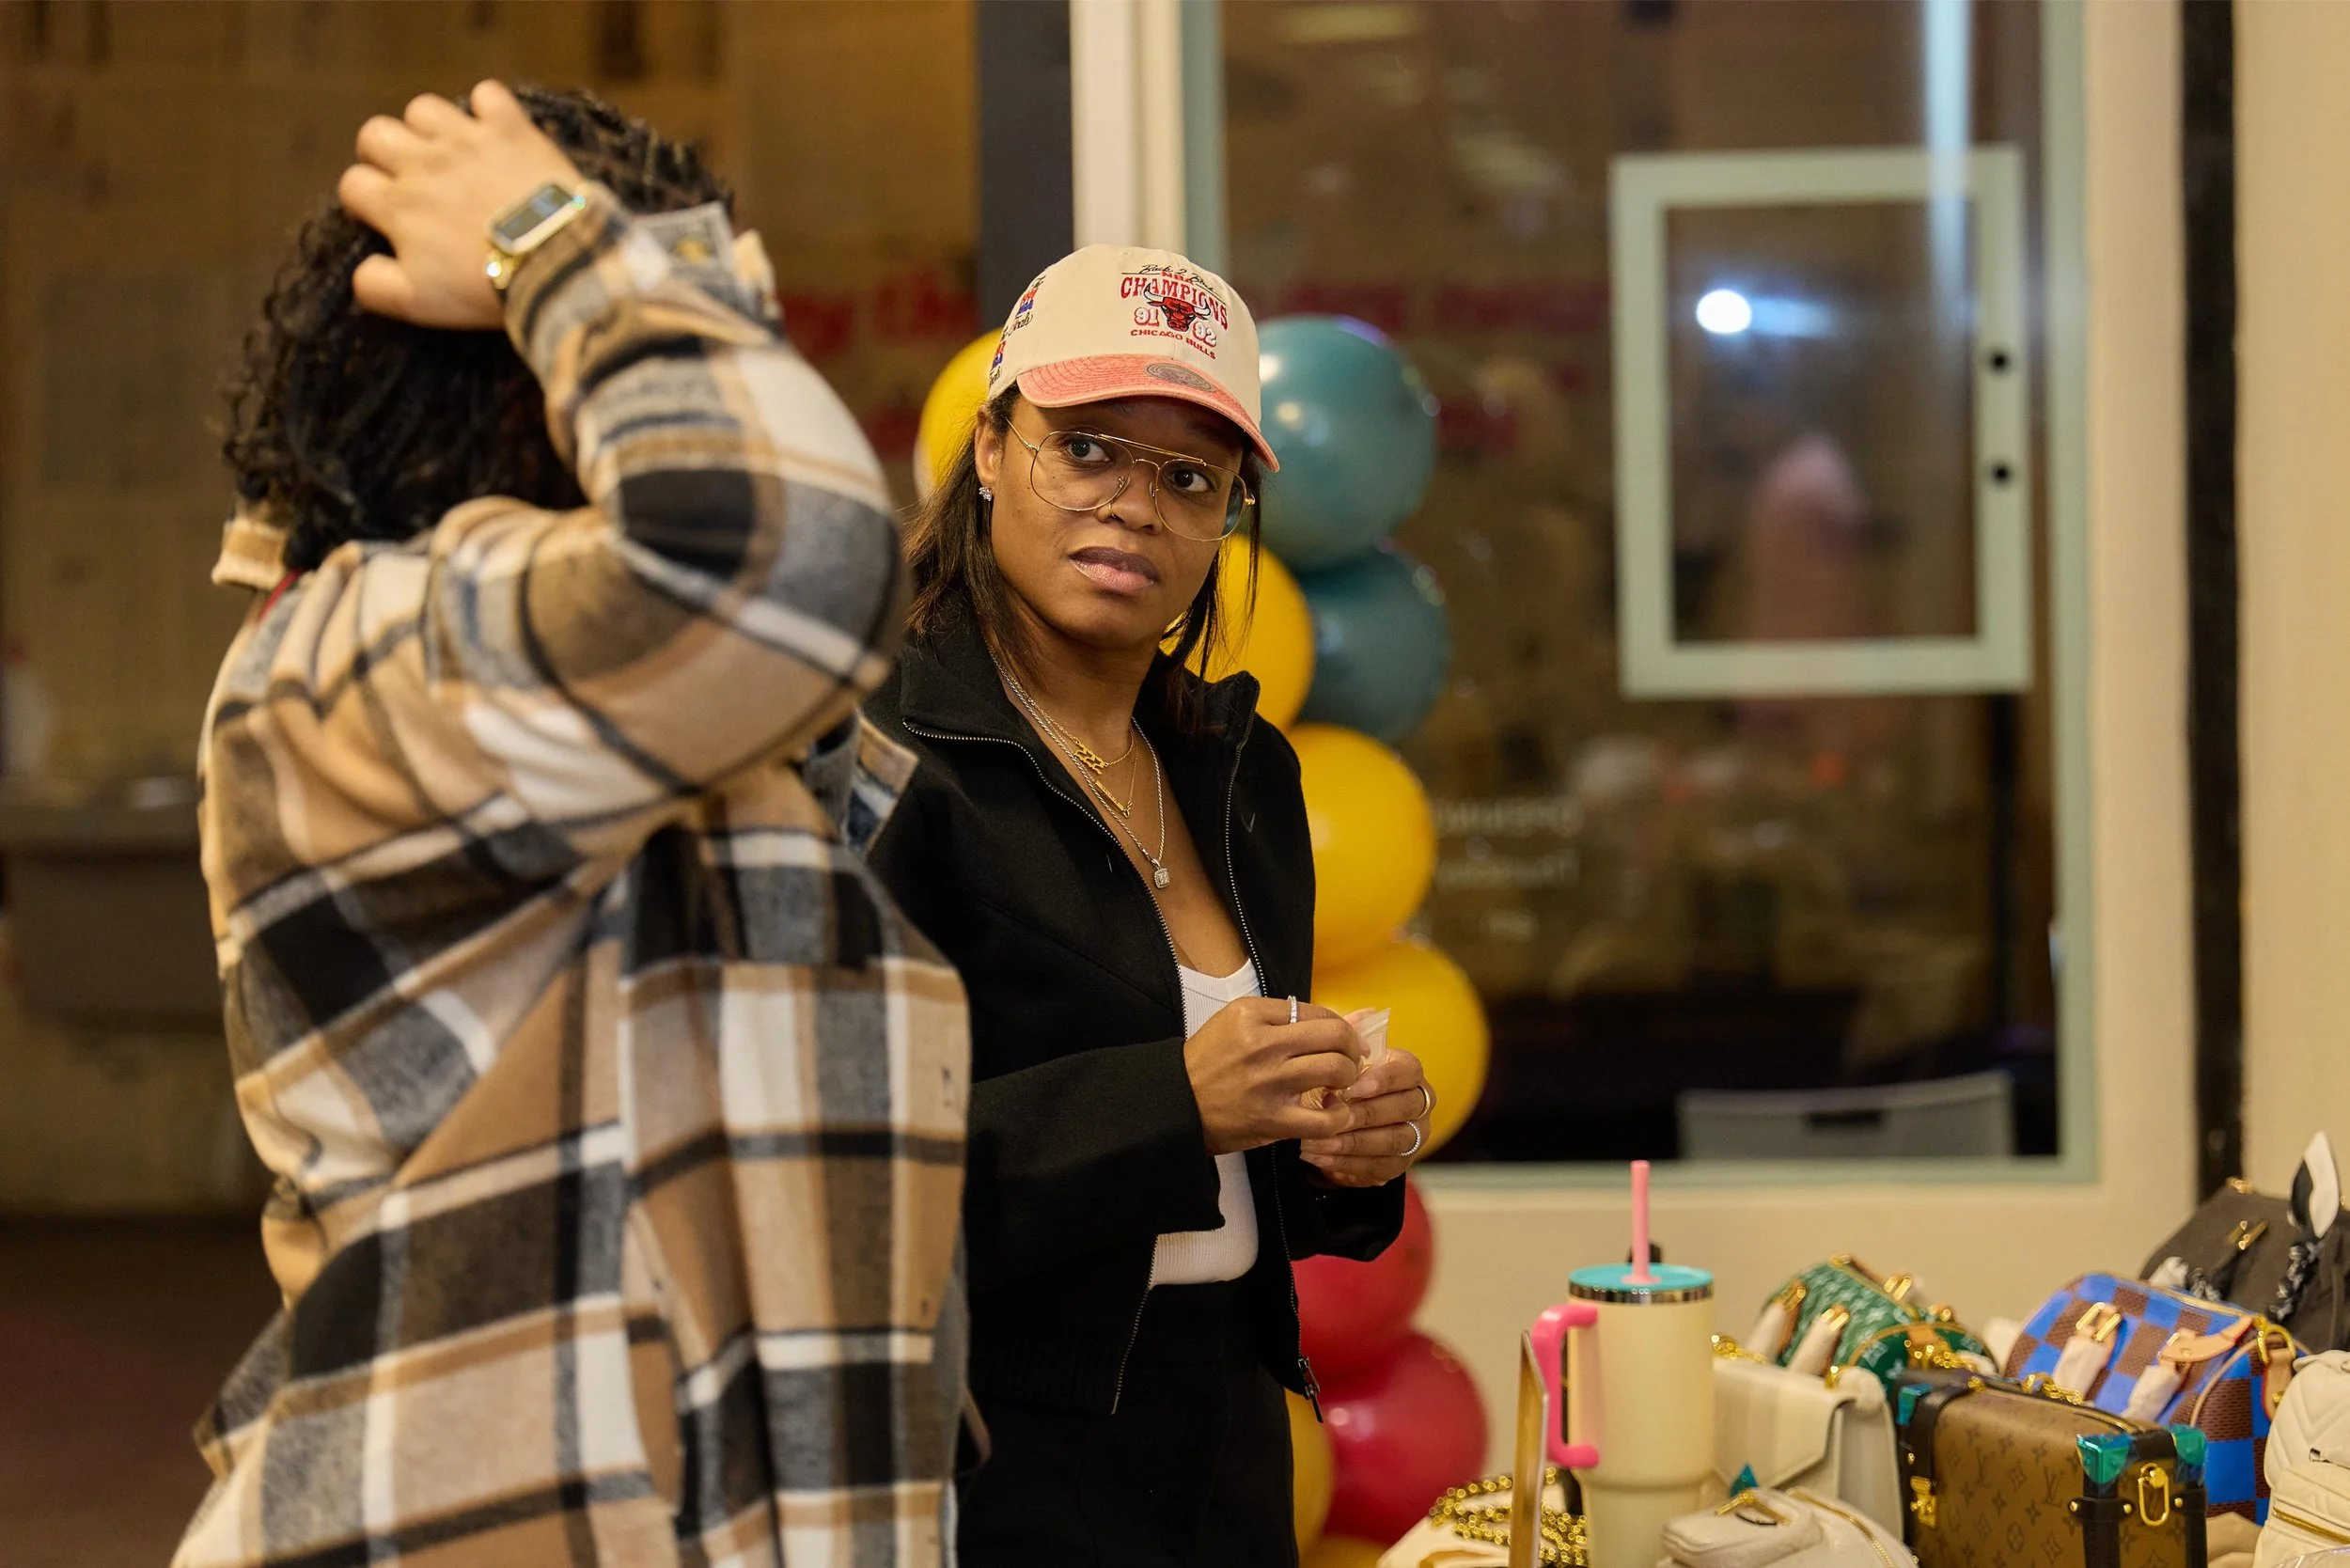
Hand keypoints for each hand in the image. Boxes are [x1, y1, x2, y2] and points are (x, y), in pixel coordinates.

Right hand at [337, 81, 583, 327]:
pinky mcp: (510, 129)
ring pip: (423, 109)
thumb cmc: (483, 286)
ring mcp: (467, 140)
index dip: (362, 199)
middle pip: (375, 134)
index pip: (354, 184)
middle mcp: (424, 163)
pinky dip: (488, 107)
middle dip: (381, 152)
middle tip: (405, 175)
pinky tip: (495, 128)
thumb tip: (362, 268)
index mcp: (398, 205)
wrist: (554, 262)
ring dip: (428, 127)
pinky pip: (488, 95)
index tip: (381, 215)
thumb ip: (376, 286)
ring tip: (446, 151)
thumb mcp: (419, 304)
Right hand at [1186, 998, 1364, 1155]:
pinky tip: (1334, 1113)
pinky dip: (1340, 1117)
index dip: (1341, 1026)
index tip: (1345, 1041)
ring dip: (1348, 1079)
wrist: (1176, 1102)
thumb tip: (1353, 1017)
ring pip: (1336, 1070)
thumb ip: (1290, 1018)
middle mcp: (1262, 1044)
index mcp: (1252, 1014)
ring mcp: (1268, 1083)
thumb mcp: (1239, 1023)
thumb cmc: (1210, 1060)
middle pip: (1335, 1036)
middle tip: (1351, 1060)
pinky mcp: (1272, 1120)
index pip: (1318, 1012)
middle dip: (1354, 1049)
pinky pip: (1324, 1120)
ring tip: (1339, 1086)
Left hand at [1300, 1047, 1431, 1187]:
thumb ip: (1349, 1038)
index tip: (1352, 1087)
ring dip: (1353, 1142)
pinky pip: (1379, 1166)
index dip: (1383, 1078)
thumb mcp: (1340, 1061)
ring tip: (1319, 1140)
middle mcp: (1419, 1104)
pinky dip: (1347, 1164)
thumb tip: (1361, 1014)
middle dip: (1364, 1113)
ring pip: (1392, 1140)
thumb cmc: (1340, 1084)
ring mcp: (1414, 1136)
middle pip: (1403, 1107)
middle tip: (1331, 1114)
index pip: (1409, 1070)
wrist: (1335, 1124)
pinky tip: (1321, 1158)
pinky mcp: (1400, 1164)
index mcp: (1409, 1072)